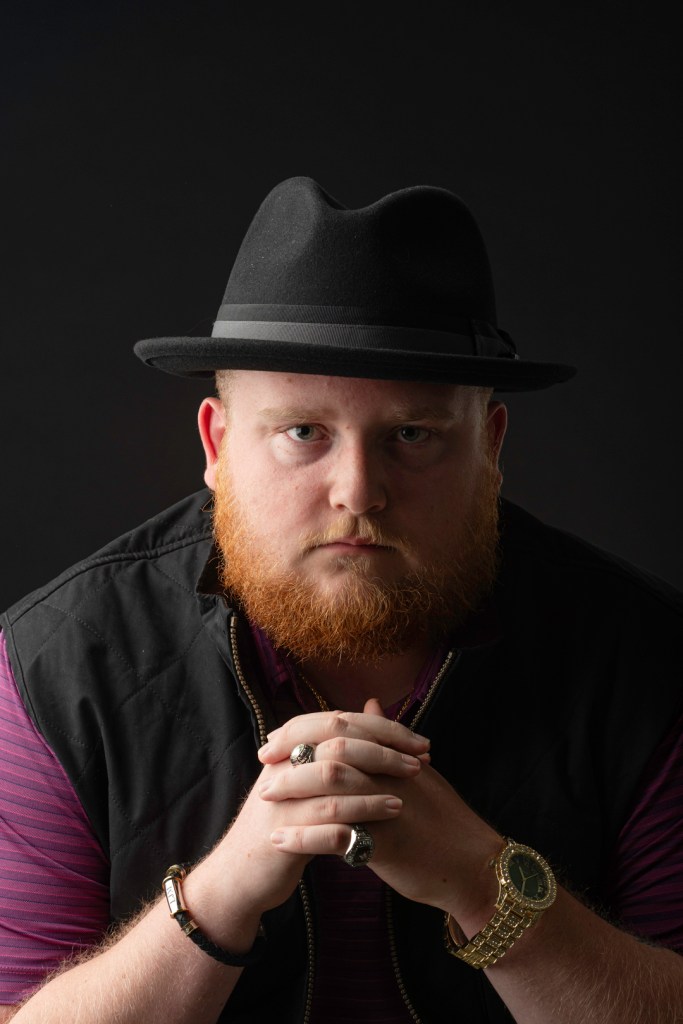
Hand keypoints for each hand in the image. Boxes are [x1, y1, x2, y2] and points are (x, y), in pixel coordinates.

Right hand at [197, 705, 423, 931]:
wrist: (239, 873)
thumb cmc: (283, 821)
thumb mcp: (304, 778)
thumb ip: (333, 747)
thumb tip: (372, 709)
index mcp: (289, 747)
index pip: (339, 721)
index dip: (381, 726)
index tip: (417, 739)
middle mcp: (283, 765)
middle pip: (338, 743)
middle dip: (384, 749)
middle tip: (420, 759)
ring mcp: (282, 799)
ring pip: (334, 779)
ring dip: (376, 783)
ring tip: (409, 790)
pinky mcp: (284, 834)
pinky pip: (327, 821)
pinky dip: (361, 816)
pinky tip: (388, 819)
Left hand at [260, 700, 500, 927]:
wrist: (473, 866)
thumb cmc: (444, 820)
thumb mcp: (418, 771)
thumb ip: (388, 739)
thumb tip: (369, 703)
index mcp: (394, 755)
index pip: (343, 728)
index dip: (305, 729)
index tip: (276, 739)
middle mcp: (390, 774)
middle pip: (333, 749)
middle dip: (292, 753)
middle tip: (263, 761)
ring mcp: (388, 807)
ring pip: (332, 787)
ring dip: (292, 789)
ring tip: (264, 797)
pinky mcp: (386, 844)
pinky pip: (337, 836)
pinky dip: (304, 837)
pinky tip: (280, 841)